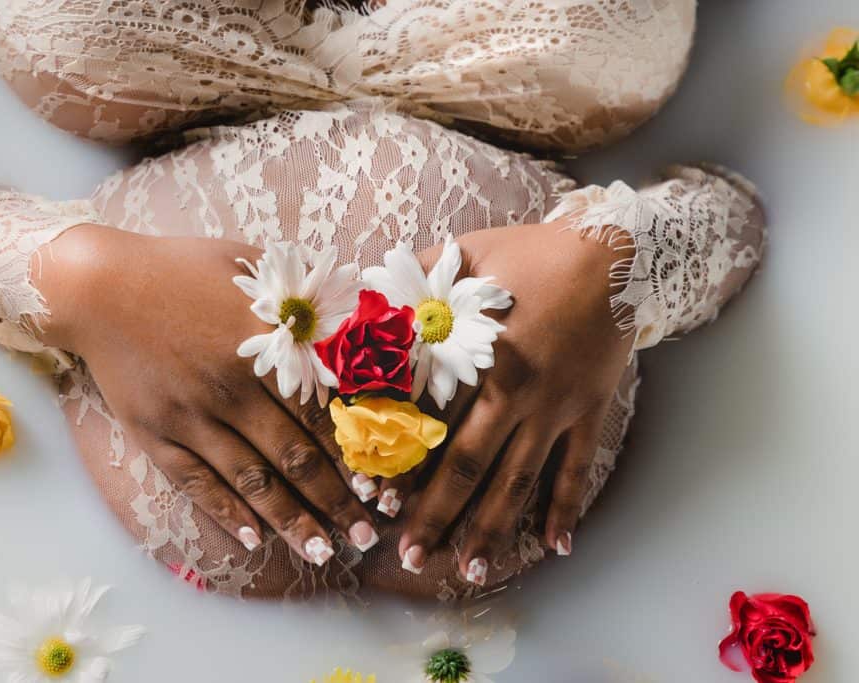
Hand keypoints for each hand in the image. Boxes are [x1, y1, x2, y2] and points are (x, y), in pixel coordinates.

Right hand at [34, 226, 376, 563]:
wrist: (98, 284)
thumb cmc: (182, 268)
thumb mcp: (251, 268)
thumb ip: (302, 299)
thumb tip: (359, 316)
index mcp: (263, 343)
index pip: (323, 412)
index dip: (355, 453)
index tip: (382, 486)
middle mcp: (230, 386)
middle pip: (295, 455)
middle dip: (335, 499)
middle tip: (366, 534)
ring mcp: (190, 414)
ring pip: (252, 479)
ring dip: (291, 520)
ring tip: (323, 551)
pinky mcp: (155, 433)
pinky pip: (198, 482)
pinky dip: (228, 513)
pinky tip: (257, 539)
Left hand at [391, 220, 634, 579]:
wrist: (618, 253)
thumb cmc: (533, 252)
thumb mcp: (465, 255)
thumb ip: (411, 279)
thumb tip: (361, 294)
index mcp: (477, 358)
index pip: (428, 423)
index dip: (400, 464)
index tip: (377, 501)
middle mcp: (515, 394)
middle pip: (468, 466)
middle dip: (437, 515)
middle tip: (412, 557)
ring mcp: (556, 409)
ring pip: (519, 481)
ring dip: (494, 529)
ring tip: (471, 570)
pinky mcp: (590, 411)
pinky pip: (578, 468)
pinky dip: (567, 507)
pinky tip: (557, 547)